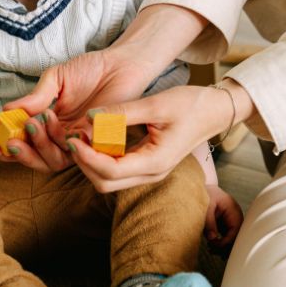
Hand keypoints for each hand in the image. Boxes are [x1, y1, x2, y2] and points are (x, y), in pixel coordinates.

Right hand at [0, 46, 156, 173]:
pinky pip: (77, 151)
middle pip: (38, 158)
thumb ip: (35, 97)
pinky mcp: (96, 142)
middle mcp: (63, 137)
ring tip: (34, 122)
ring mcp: (79, 141)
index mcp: (49, 124)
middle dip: (21, 153)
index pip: (26, 143)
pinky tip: (54, 121)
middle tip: (12, 141)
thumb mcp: (56, 78)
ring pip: (54, 159)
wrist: (121, 64)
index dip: (8, 147)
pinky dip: (62, 140)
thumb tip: (6, 110)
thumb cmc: (90, 69)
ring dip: (39, 145)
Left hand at [65, 82, 249, 192]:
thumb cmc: (191, 105)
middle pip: (104, 182)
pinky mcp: (146, 165)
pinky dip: (100, 158)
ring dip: (89, 162)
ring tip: (77, 137)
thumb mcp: (156, 104)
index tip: (72, 138)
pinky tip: (92, 138)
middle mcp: (151, 174)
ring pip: (108, 179)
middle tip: (70, 138)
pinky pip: (116, 170)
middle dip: (83, 163)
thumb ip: (122, 113)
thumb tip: (89, 117)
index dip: (87, 156)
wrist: (215, 111)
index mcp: (155, 162)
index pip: (110, 170)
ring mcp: (149, 173)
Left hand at [204, 185, 242, 250]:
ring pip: (233, 239)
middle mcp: (235, 217)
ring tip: (210, 250)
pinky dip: (221, 244)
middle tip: (212, 250)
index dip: (226, 241)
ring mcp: (232, 221)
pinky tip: (212, 247)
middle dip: (226, 246)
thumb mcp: (206, 206)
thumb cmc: (205, 194)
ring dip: (223, 247)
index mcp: (233, 210)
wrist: (202, 188)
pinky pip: (227, 237)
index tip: (214, 244)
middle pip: (237, 237)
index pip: (235, 230)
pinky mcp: (226, 225)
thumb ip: (209, 222)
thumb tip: (212, 238)